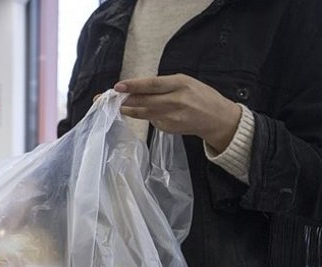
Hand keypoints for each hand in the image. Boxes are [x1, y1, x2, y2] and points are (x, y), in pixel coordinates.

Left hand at [114, 74, 240, 151]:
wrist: (217, 119)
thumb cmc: (200, 96)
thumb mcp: (186, 82)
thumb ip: (164, 84)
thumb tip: (137, 87)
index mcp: (180, 84)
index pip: (153, 85)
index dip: (134, 86)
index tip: (118, 87)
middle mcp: (175, 101)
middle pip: (143, 101)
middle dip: (122, 99)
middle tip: (104, 98)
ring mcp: (171, 118)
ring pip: (142, 113)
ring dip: (126, 109)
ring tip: (113, 105)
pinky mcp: (168, 128)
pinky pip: (150, 120)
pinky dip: (143, 115)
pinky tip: (139, 111)